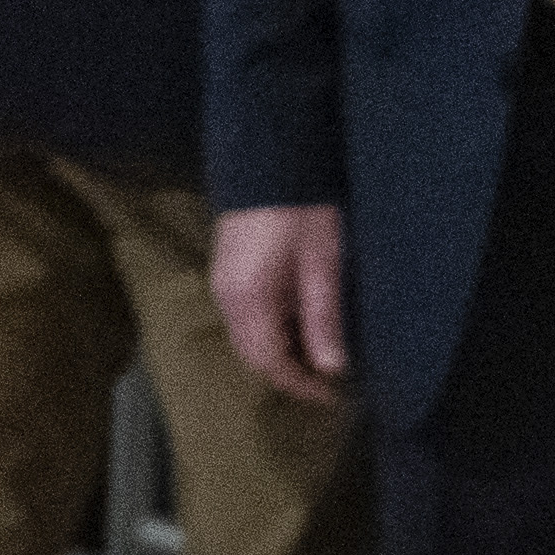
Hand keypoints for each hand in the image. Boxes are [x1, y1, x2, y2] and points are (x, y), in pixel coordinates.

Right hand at [211, 204, 347, 399]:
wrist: (271, 159)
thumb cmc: (302, 211)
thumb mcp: (323, 265)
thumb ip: (324, 319)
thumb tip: (332, 368)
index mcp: (249, 300)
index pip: (270, 362)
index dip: (300, 385)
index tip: (331, 395)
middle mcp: (227, 298)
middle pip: (253, 355)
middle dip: (288, 373)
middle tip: (327, 381)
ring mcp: (222, 283)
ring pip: (247, 338)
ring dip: (279, 352)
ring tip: (318, 353)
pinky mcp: (227, 271)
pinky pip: (244, 317)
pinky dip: (270, 331)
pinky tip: (297, 323)